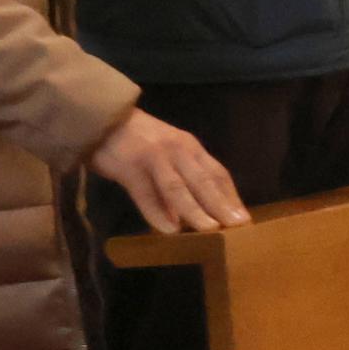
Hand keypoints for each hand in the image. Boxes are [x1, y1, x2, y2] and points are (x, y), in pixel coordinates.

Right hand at [88, 107, 245, 233]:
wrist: (104, 119)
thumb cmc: (140, 140)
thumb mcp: (168, 154)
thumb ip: (182, 179)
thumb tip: (196, 212)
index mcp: (190, 147)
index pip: (217, 173)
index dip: (231, 196)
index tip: (244, 219)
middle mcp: (177, 150)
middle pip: (203, 180)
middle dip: (221, 204)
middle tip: (237, 226)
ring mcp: (154, 158)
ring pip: (178, 188)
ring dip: (195, 210)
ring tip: (210, 229)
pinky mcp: (129, 167)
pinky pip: (145, 194)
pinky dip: (157, 213)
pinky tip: (169, 230)